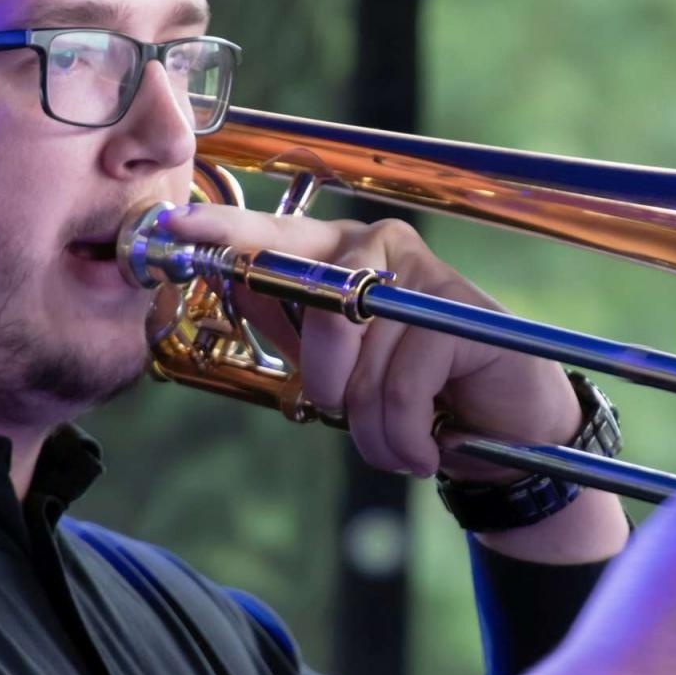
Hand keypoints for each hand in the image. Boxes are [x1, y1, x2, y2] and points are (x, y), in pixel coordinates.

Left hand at [160, 204, 582, 479]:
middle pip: (319, 311)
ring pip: (360, 365)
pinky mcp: (459, 313)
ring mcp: (424, 274)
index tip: (174, 227)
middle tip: (355, 415)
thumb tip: (232, 287)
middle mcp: (380, 247)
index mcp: (340, 253)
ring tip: (402, 441)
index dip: (225, 231)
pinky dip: (406, 437)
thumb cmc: (413, 394)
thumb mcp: (340, 364)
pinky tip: (429, 447)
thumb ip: (292, 328)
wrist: (502, 430)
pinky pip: (402, 387)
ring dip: (374, 429)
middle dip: (328, 385)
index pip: (275, 233)